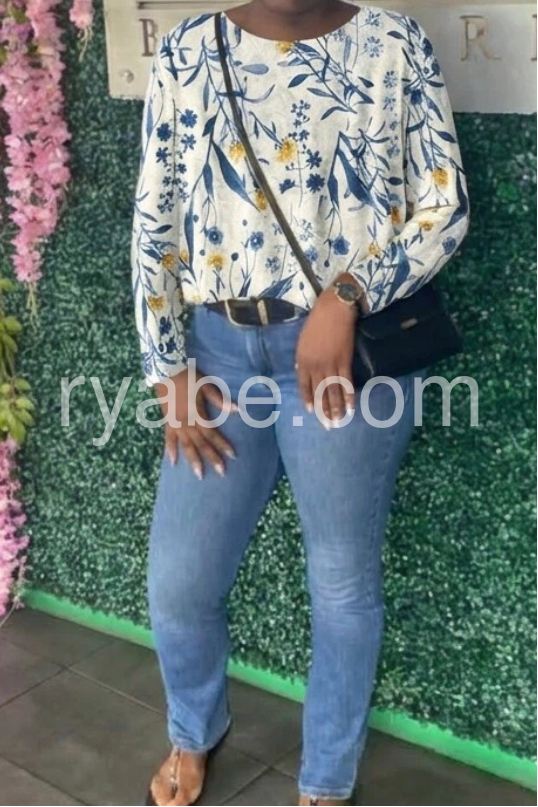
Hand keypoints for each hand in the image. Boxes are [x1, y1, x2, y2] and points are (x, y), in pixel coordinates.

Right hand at [154, 369, 236, 478]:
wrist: (166, 371)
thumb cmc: (190, 377)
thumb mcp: (207, 387)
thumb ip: (221, 401)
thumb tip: (238, 410)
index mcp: (198, 415)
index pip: (213, 435)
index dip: (223, 445)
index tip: (233, 456)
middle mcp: (187, 423)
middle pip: (201, 444)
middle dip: (212, 458)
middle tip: (222, 473)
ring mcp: (176, 424)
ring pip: (186, 445)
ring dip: (193, 460)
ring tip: (199, 474)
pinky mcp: (167, 422)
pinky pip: (168, 439)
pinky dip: (170, 451)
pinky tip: (173, 463)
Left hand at [295, 281, 359, 422]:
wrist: (333, 310)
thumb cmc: (316, 322)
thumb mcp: (302, 340)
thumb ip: (303, 357)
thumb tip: (302, 370)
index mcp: (303, 361)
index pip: (304, 386)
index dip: (308, 399)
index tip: (310, 411)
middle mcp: (315, 366)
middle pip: (319, 393)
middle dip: (323, 410)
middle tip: (327, 426)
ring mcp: (330, 365)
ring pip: (333, 391)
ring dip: (336, 408)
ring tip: (338, 421)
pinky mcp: (345, 361)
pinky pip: (346, 383)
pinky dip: (349, 396)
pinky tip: (351, 407)